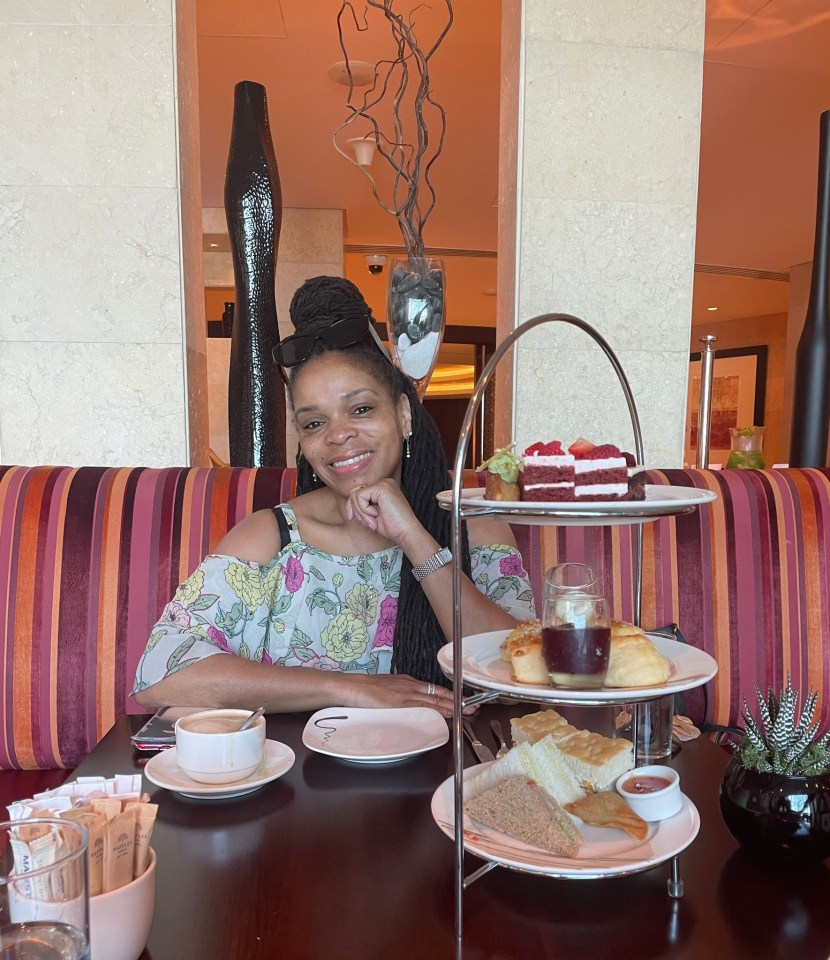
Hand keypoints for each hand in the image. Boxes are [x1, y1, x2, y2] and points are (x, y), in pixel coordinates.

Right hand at [344, 673, 474, 716]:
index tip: (462, 700)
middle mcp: (409, 685)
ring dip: (451, 706)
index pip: (433, 689)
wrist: (350, 687)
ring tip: (466, 711)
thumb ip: (400, 697)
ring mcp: (405, 694)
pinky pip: (422, 707)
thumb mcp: (387, 690)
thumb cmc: (364, 691)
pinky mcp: (399, 703)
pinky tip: (445, 714)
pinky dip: (436, 710)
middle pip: (438, 693)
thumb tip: (409, 706)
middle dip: (457, 700)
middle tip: (473, 706)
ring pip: (434, 700)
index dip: (450, 695)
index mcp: (407, 682)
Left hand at [345, 478, 417, 542]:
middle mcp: (384, 483)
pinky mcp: (382, 487)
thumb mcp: (371, 515)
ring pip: (355, 495)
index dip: (352, 506)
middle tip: (369, 523)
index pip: (358, 492)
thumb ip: (361, 506)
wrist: (405, 532)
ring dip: (361, 513)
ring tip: (373, 522)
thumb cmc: (391, 526)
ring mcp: (383, 484)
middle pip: (355, 492)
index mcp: (382, 488)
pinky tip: (375, 515)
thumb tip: (349, 504)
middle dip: (356, 510)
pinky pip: (360, 496)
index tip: (352, 518)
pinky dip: (364, 510)